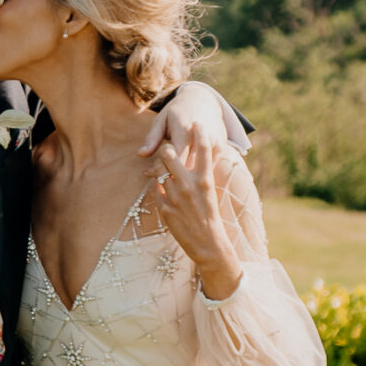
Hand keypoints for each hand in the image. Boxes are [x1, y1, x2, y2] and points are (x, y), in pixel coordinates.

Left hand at [141, 78, 228, 177]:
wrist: (203, 100)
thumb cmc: (177, 112)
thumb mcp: (162, 121)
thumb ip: (152, 138)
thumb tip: (141, 154)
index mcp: (184, 131)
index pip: (174, 159)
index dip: (162, 168)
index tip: (150, 173)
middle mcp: (202, 138)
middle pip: (187, 167)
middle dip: (172, 174)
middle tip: (158, 177)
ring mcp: (214, 143)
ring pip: (197, 169)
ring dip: (185, 174)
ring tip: (171, 172)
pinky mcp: (220, 148)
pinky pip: (207, 166)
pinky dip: (195, 170)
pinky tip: (185, 169)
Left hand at [152, 136, 247, 299]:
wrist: (207, 243)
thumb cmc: (210, 216)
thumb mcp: (209, 193)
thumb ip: (201, 176)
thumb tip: (195, 162)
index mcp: (205, 180)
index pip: (203, 151)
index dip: (201, 134)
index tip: (198, 123)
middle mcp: (189, 186)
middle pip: (170, 156)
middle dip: (166, 150)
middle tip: (166, 149)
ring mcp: (175, 197)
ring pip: (159, 171)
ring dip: (158, 167)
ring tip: (160, 167)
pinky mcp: (164, 208)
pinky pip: (155, 190)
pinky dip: (156, 186)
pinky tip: (159, 186)